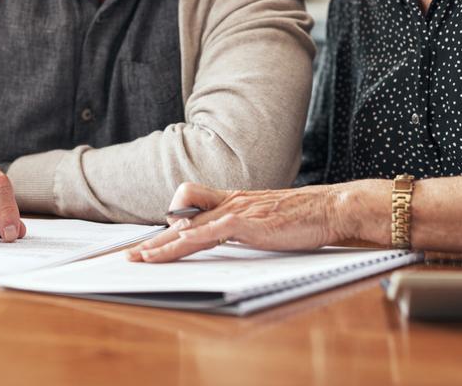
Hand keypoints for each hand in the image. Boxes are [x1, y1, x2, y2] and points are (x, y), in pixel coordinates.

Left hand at [127, 181, 346, 262]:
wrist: (329, 207)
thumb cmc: (303, 216)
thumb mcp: (267, 219)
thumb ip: (246, 226)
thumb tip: (229, 236)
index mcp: (234, 201)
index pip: (192, 209)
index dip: (170, 225)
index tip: (153, 242)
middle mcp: (231, 202)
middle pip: (182, 219)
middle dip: (156, 240)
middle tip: (132, 256)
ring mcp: (239, 210)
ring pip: (190, 226)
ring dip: (163, 244)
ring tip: (143, 259)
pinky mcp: (249, 222)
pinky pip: (211, 231)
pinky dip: (190, 240)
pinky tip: (177, 248)